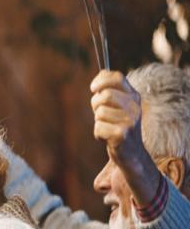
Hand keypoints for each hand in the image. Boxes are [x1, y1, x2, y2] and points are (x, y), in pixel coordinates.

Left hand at [91, 70, 163, 205]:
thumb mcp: (119, 106)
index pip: (117, 77)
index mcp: (134, 96)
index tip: (93, 88)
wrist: (132, 153)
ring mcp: (130, 121)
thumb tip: (101, 75)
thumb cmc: (119, 126)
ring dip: (98, 121)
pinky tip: (108, 138)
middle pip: (104, 95)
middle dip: (96, 104)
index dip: (101, 80)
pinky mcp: (122, 135)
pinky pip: (98, 128)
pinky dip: (98, 134)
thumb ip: (110, 90)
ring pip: (99, 113)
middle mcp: (135, 107)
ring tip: (108, 127)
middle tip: (100, 114)